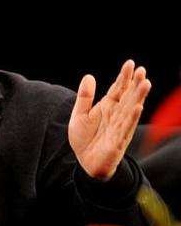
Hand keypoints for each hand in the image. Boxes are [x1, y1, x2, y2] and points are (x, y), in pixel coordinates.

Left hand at [68, 60, 151, 179]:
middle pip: (128, 97)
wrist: (85, 162)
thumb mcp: (79, 115)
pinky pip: (126, 128)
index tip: (130, 63)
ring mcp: (119, 127)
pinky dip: (132, 118)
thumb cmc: (84, 138)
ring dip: (138, 97)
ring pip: (131, 110)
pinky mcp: (118, 141)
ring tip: (145, 83)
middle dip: (135, 84)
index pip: (118, 89)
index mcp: (108, 107)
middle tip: (142, 70)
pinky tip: (138, 107)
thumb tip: (89, 76)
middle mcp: (116, 115)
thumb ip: (85, 97)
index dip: (124, 77)